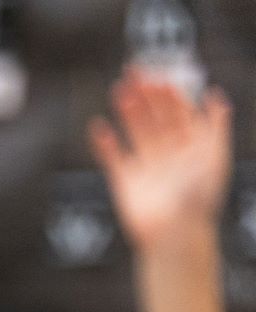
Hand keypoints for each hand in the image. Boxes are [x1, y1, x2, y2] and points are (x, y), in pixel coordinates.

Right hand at [91, 69, 235, 251]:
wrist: (175, 235)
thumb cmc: (200, 199)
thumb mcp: (216, 156)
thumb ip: (216, 125)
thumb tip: (215, 94)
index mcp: (192, 144)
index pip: (179, 110)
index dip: (169, 92)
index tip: (157, 75)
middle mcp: (169, 152)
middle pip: (155, 116)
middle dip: (146, 94)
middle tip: (133, 72)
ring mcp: (146, 165)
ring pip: (135, 131)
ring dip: (127, 110)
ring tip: (120, 89)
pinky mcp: (125, 182)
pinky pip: (113, 158)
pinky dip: (104, 143)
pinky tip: (99, 126)